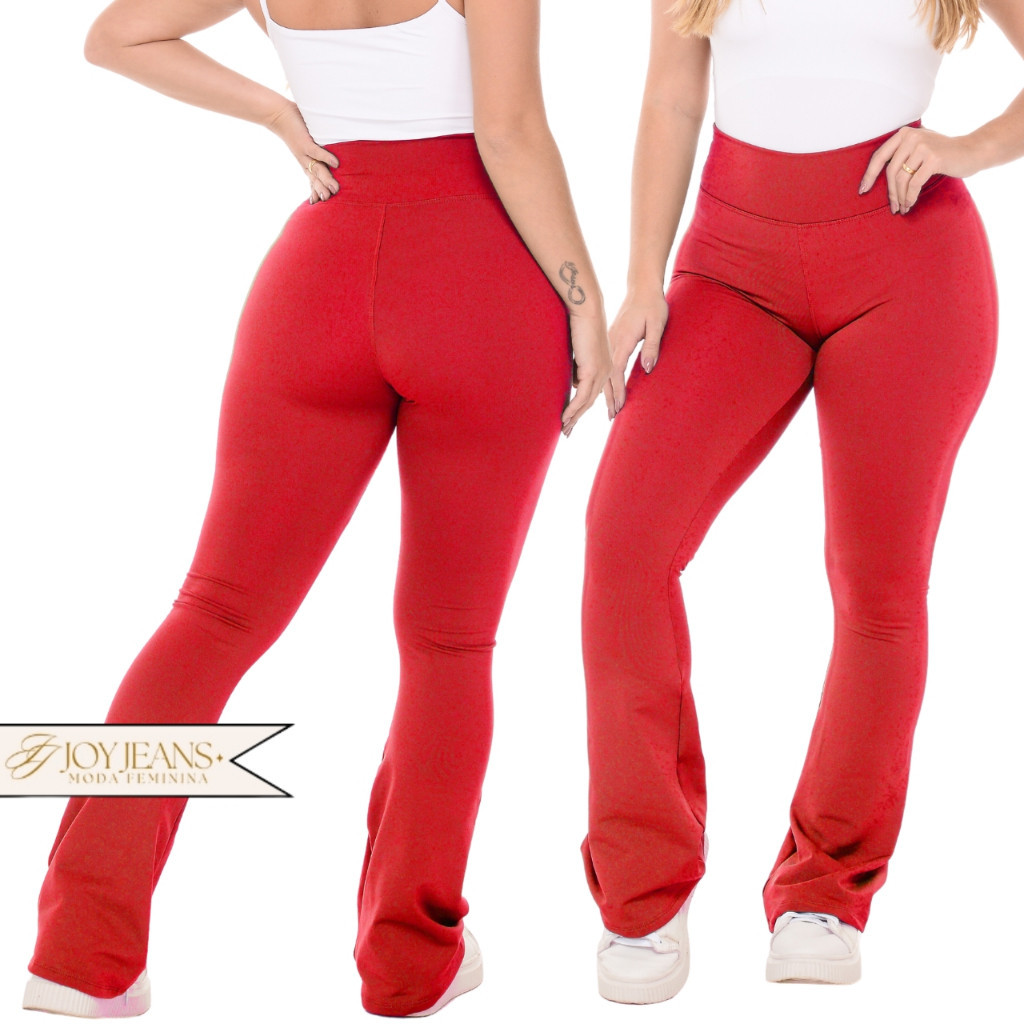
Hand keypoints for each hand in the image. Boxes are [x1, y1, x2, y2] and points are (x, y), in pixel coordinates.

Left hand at [263, 100, 340, 203]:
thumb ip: (316, 149)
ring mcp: (304, 152)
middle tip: (330, 199)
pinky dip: (326, 157)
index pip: (312, 180)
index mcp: (305, 162)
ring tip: (335, 189)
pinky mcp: (304, 142)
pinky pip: (316, 152)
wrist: (276, 115)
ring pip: (316, 169)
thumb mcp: (304, 143)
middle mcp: (304, 160)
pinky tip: (336, 164)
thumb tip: (329, 154)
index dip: (317, 191)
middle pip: (315, 178)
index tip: (322, 202)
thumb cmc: (294, 128)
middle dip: (322, 189)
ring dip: (326, 179)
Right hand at [562, 312, 612, 436]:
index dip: (590, 409)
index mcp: (608, 365)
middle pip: (592, 401)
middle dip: (579, 418)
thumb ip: (582, 366)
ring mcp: (600, 371)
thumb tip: (576, 382)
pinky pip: (581, 395)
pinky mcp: (591, 369)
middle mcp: (606, 370)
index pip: (600, 392)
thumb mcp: (585, 347)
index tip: (581, 419)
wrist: (588, 308)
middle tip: (568, 431)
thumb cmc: (586, 322)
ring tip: (565, 429)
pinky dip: (573, 408)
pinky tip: (565, 417)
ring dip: (574, 416)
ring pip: (587, 401)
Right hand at [603, 287, 668, 417]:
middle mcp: (612, 342)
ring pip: (604, 370)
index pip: (618, 372)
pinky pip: (605, 363)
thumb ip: (652, 346)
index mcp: (623, 340)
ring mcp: (610, 340)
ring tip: (608, 407)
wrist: (641, 286)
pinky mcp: (611, 338)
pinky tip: (604, 386)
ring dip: (605, 390)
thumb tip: (647, 368)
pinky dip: (604, 378)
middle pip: (607, 375)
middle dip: (609, 397)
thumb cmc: (652, 304)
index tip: (619, 408)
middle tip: (611, 416)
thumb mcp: (657, 323)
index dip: (618, 391)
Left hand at [859, 125, 981, 214]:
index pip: (879, 156)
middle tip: (893, 208)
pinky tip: (910, 204)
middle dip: (890, 193)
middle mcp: (912, 136)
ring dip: (900, 197)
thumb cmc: (941, 154)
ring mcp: (923, 146)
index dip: (869, 175)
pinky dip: (910, 197)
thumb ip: (900, 156)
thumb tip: (871, 179)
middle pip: (890, 171)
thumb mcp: (918, 149)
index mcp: (904, 134)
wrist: (972, 151)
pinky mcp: (934, 158)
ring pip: (901, 179)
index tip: (862, 191)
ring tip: (902, 208)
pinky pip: (914, 184)